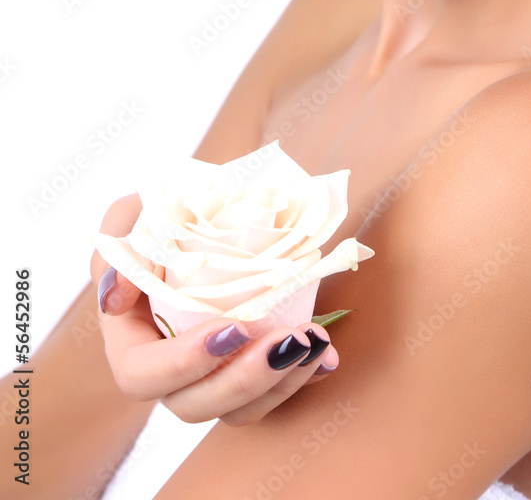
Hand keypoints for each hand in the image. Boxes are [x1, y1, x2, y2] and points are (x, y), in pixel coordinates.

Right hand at [89, 193, 338, 425]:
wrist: (204, 207)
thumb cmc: (160, 211)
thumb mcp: (132, 216)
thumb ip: (118, 248)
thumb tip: (115, 298)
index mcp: (129, 340)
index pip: (143, 376)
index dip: (185, 363)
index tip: (234, 327)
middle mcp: (167, 369)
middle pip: (196, 404)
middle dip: (246, 380)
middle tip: (289, 342)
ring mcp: (209, 373)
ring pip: (238, 408)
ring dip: (280, 382)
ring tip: (315, 342)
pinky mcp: (245, 365)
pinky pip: (270, 392)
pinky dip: (301, 378)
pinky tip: (328, 356)